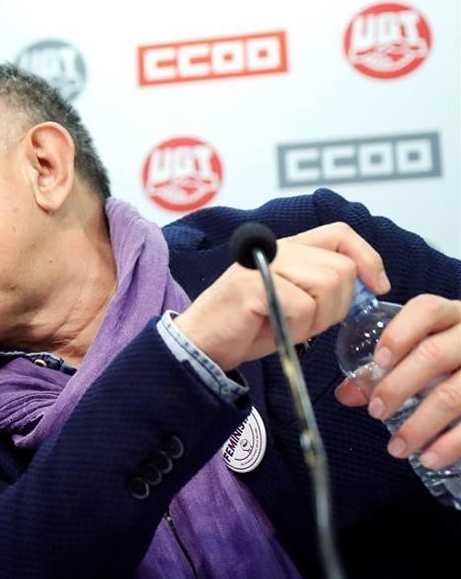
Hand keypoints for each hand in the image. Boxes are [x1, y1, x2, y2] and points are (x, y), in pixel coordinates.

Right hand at [175, 222, 389, 371]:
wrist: (201, 344)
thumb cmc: (246, 326)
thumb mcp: (291, 298)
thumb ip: (320, 283)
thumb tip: (366, 283)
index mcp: (287, 248)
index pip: (341, 234)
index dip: (368, 257)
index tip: (377, 286)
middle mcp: (276, 249)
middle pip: (341, 269)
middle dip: (337, 306)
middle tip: (309, 323)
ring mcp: (263, 265)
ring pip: (328, 285)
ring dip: (317, 319)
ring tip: (289, 326)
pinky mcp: (252, 286)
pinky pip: (303, 308)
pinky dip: (296, 330)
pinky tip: (275, 332)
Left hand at [336, 295, 460, 468]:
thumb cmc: (452, 357)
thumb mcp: (426, 351)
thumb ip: (386, 369)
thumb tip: (347, 394)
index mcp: (450, 316)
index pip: (425, 310)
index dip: (400, 334)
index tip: (379, 361)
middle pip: (433, 354)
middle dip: (398, 386)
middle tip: (376, 411)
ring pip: (454, 393)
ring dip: (421, 424)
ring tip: (397, 447)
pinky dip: (451, 444)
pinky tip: (430, 458)